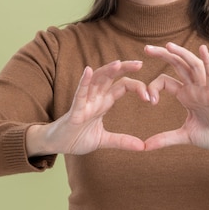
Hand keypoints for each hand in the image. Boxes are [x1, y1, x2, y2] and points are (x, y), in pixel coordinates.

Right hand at [26, 60, 148, 155]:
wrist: (57, 146)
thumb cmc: (77, 138)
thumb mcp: (104, 140)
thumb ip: (122, 141)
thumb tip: (143, 147)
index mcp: (103, 102)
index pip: (122, 86)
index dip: (136, 86)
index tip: (151, 94)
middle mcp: (95, 98)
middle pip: (111, 77)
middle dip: (124, 68)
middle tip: (140, 63)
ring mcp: (84, 102)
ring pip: (96, 81)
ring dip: (106, 71)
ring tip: (118, 63)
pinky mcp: (75, 110)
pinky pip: (79, 94)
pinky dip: (84, 82)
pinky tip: (88, 71)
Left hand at [143, 43, 208, 156]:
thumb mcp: (184, 136)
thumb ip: (165, 139)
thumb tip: (145, 147)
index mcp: (185, 95)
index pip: (165, 81)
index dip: (153, 87)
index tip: (150, 101)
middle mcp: (194, 88)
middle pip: (177, 65)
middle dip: (163, 55)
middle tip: (146, 48)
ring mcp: (205, 89)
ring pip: (192, 65)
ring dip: (181, 54)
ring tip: (168, 46)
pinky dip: (207, 62)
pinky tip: (202, 49)